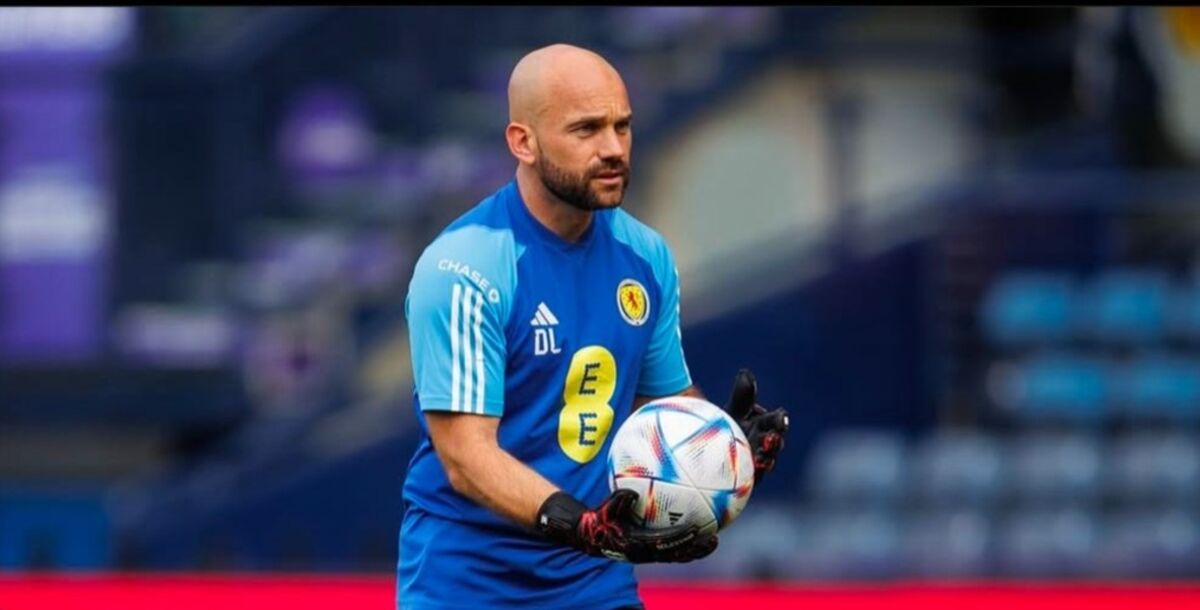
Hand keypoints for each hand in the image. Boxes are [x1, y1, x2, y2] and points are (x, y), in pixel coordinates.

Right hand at [535, 489, 717, 562]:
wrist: (594, 535)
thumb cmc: (601, 519)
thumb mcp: (606, 508)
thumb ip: (618, 500)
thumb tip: (631, 492)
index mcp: (638, 543)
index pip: (664, 542)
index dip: (681, 537)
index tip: (696, 529)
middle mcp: (647, 552)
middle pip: (677, 554)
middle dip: (695, 548)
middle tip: (714, 539)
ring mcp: (651, 554)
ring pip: (678, 555)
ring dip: (696, 550)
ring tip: (714, 541)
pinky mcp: (652, 551)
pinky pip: (674, 549)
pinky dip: (688, 544)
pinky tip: (701, 533)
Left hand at [724, 368, 788, 483]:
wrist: (714, 450)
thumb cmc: (726, 426)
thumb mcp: (734, 411)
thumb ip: (742, 396)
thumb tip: (745, 373)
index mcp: (765, 425)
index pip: (777, 421)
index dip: (781, 420)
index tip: (781, 419)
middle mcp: (765, 443)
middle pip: (775, 443)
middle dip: (776, 441)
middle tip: (773, 438)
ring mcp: (758, 462)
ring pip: (767, 462)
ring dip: (766, 460)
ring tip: (761, 458)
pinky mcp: (749, 478)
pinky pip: (752, 478)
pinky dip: (751, 476)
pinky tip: (745, 475)